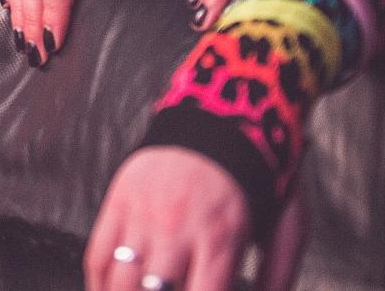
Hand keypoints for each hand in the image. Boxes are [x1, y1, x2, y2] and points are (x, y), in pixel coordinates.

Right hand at [86, 145, 306, 290]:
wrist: (220, 111)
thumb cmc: (256, 172)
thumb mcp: (286, 224)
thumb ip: (279, 277)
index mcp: (220, 239)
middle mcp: (176, 230)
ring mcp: (143, 215)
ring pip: (120, 283)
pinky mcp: (119, 200)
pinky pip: (97, 255)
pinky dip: (98, 287)